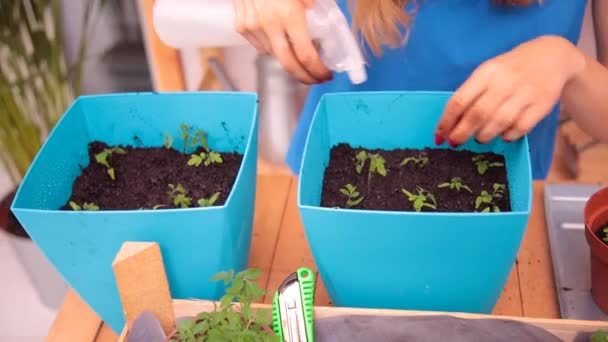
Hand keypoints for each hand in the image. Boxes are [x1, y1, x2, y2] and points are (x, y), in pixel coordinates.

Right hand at [234, 0, 331, 83]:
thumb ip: (314, 7)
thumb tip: (321, 25)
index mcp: (289, 14)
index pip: (306, 55)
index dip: (317, 70)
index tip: (325, 74)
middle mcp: (269, 24)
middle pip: (288, 65)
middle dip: (304, 76)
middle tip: (315, 77)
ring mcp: (252, 27)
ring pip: (274, 55)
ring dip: (289, 58)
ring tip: (299, 54)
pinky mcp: (241, 26)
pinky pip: (260, 46)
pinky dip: (273, 47)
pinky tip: (281, 40)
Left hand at [435, 35, 585, 145]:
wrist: (552, 57)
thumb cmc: (511, 69)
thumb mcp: (488, 72)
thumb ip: (471, 94)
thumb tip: (451, 123)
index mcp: (486, 72)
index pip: (459, 100)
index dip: (446, 122)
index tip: (439, 136)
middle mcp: (505, 82)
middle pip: (477, 114)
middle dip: (462, 133)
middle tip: (455, 143)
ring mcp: (525, 94)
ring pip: (498, 123)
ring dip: (483, 136)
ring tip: (479, 138)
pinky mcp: (541, 105)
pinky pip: (519, 128)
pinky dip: (507, 136)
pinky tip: (502, 135)